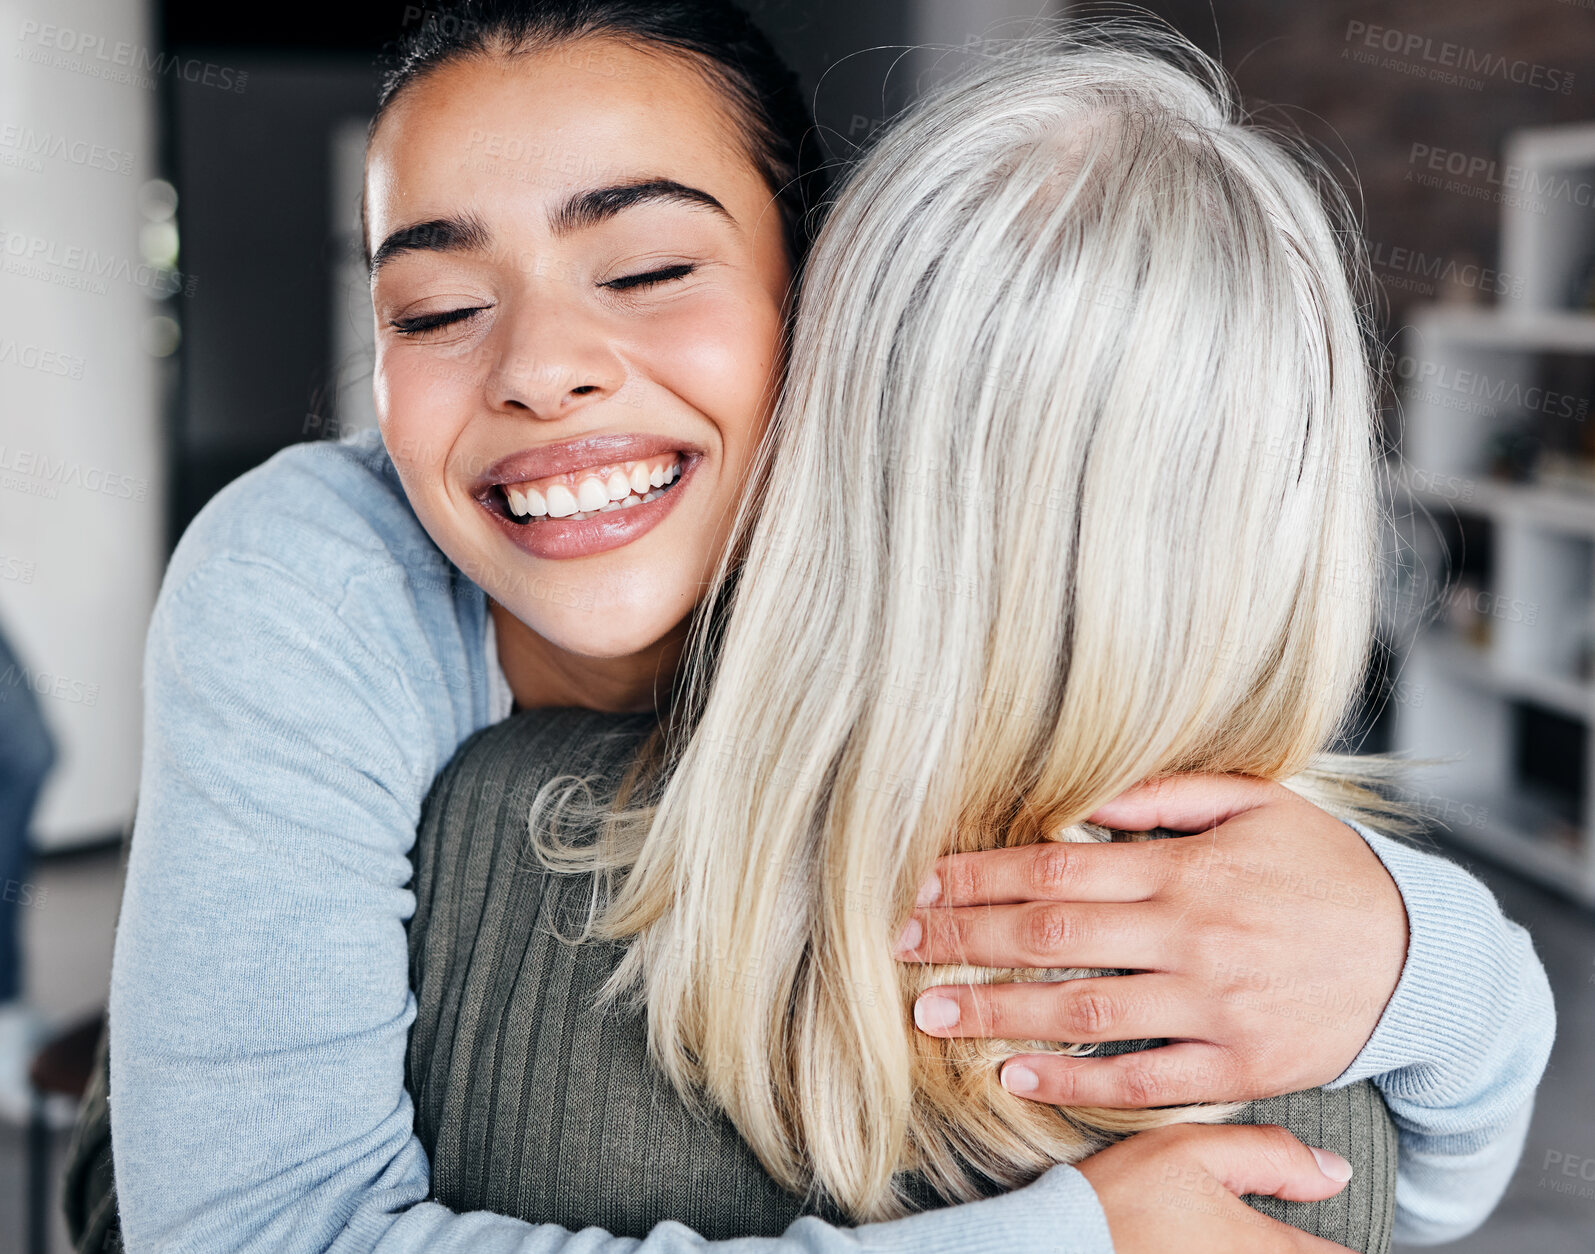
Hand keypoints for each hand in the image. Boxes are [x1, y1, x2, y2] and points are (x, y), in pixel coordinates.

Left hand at [893, 774, 1408, 1105]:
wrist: (1421, 959)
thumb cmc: (1327, 872)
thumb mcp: (1260, 804)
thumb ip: (1168, 794)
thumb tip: (1086, 797)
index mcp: (1187, 869)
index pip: (1058, 867)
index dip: (982, 875)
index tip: (924, 884)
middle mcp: (1191, 936)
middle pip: (1052, 935)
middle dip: (966, 939)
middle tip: (897, 948)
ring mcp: (1212, 1007)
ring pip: (1082, 1010)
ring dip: (998, 1011)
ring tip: (931, 1012)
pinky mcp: (1236, 1067)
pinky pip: (1142, 1080)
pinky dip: (1075, 1079)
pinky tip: (1016, 1073)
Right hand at [1076, 1124, 1356, 1252]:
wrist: (1057, 1246)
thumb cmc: (1120, 1199)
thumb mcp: (1189, 1150)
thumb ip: (1269, 1154)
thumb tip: (1334, 1170)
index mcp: (1268, 1251)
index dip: (1339, 1244)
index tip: (1325, 1232)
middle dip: (1303, 1250)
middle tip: (1280, 1231)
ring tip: (1230, 1235)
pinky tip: (1206, 1247)